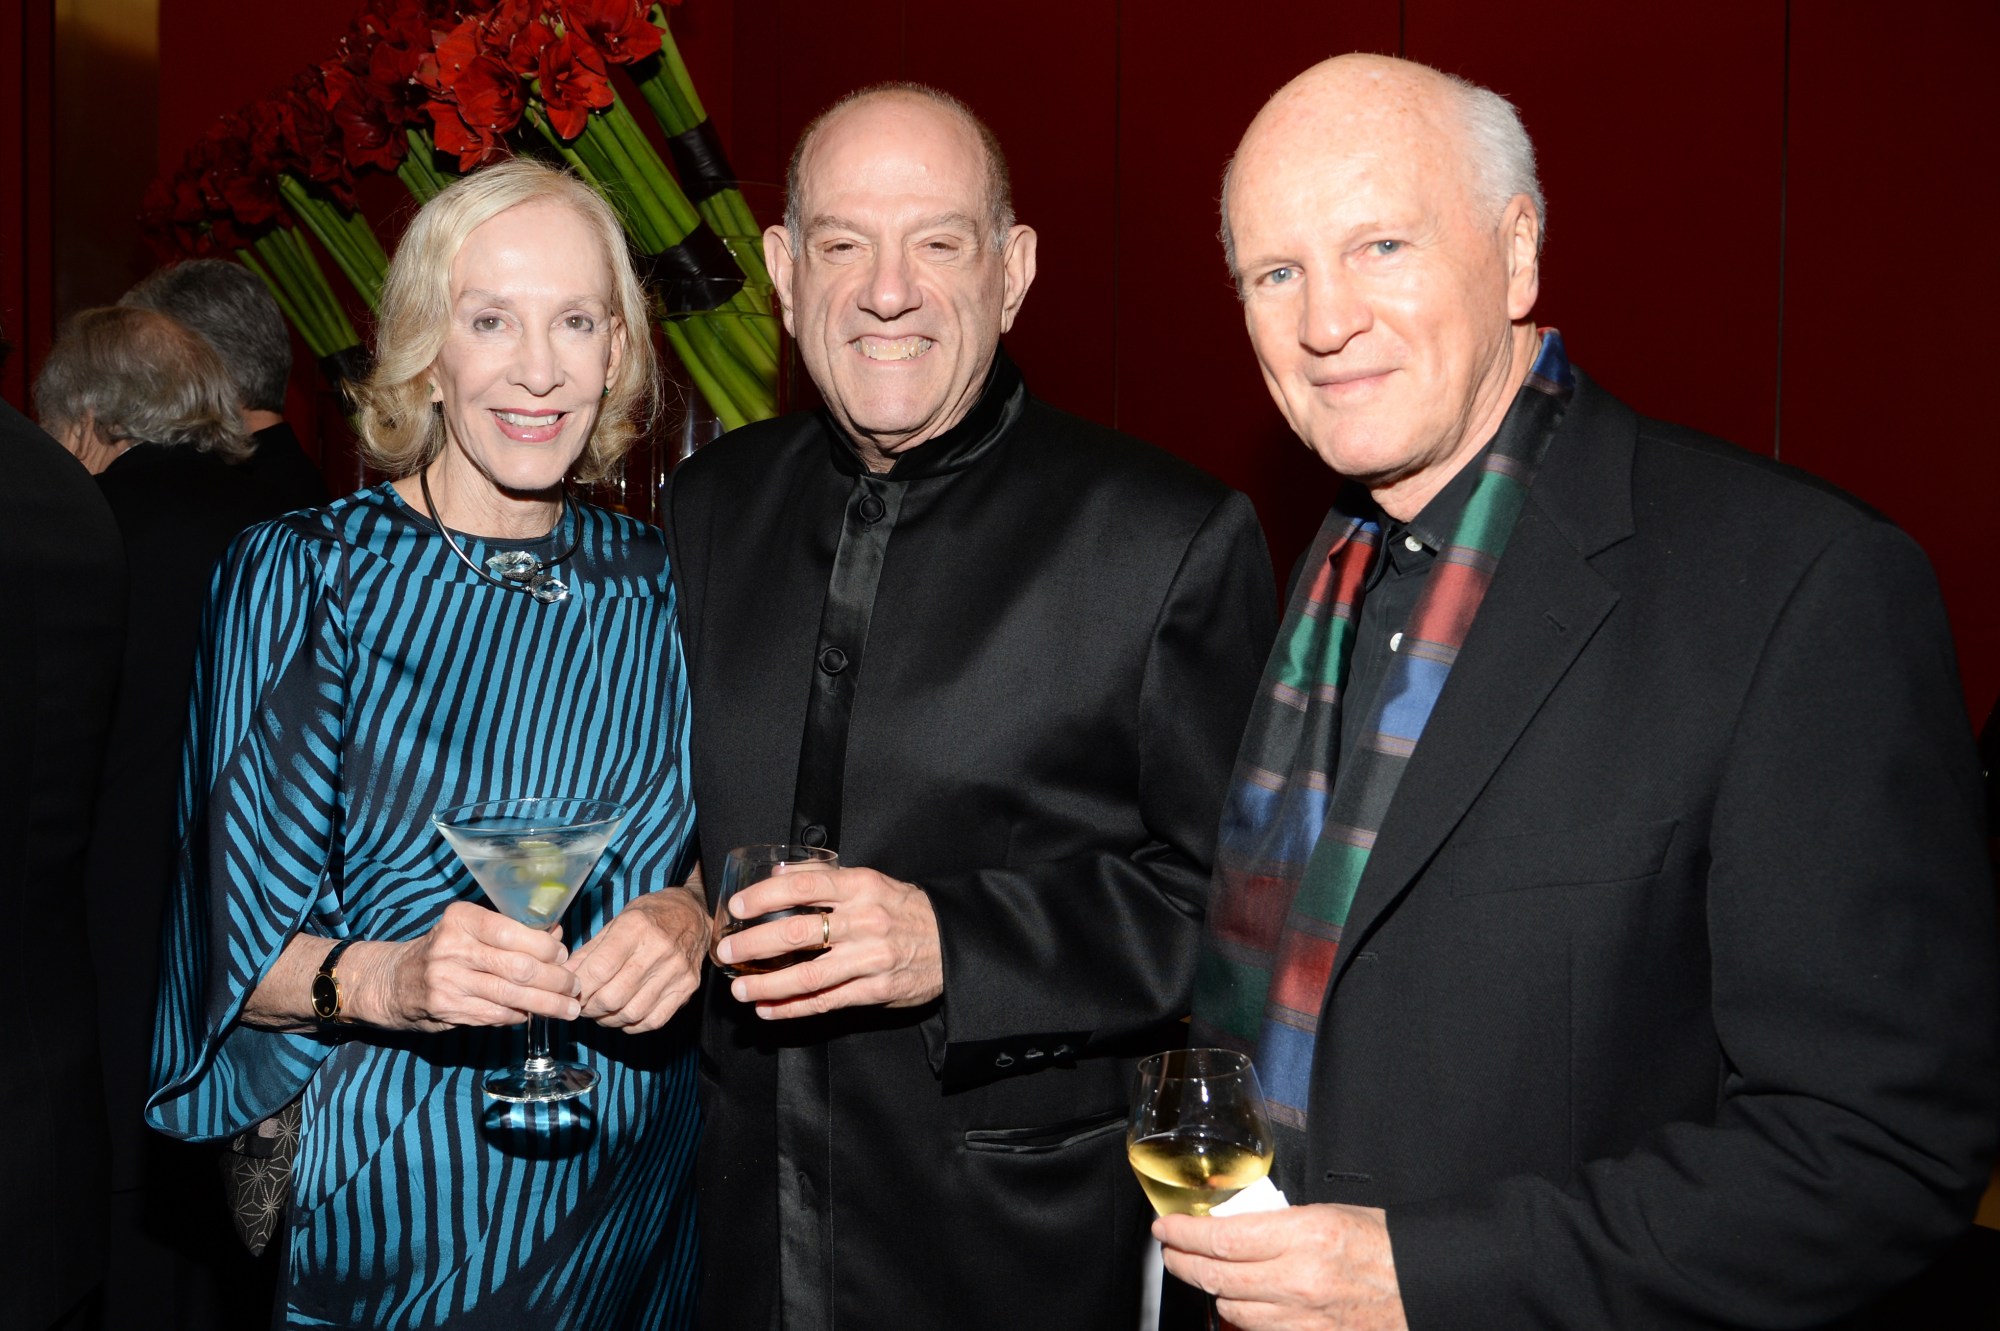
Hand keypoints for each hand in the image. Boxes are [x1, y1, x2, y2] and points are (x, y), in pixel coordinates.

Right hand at [349, 901, 581, 1031]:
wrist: (392, 981)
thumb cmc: (444, 951)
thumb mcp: (470, 930)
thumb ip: (511, 932)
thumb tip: (557, 935)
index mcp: (462, 918)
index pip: (516, 932)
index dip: (548, 948)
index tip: (565, 957)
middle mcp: (453, 947)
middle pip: (519, 968)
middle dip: (556, 981)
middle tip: (575, 988)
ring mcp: (447, 980)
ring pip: (511, 996)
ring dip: (547, 1005)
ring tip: (568, 1009)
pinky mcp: (446, 1008)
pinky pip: (495, 1014)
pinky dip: (519, 1016)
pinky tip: (532, 1015)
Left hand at [564, 879, 707, 1031]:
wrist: (693, 913)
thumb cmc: (651, 915)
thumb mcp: (617, 921)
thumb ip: (591, 951)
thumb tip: (565, 974)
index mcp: (636, 927)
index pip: (599, 969)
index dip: (579, 987)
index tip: (571, 991)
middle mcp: (659, 950)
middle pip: (613, 996)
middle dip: (590, 1007)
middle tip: (583, 1005)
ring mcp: (676, 972)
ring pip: (632, 1013)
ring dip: (609, 1019)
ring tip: (602, 1010)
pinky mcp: (687, 988)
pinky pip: (654, 1020)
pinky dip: (633, 1024)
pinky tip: (625, 1014)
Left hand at [714, 866, 942, 1017]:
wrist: (951, 943)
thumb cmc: (904, 910)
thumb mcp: (873, 882)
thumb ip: (829, 879)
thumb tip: (781, 874)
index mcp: (862, 886)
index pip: (804, 887)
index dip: (765, 896)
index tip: (737, 907)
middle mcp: (865, 921)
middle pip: (797, 932)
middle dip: (752, 944)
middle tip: (725, 951)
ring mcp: (871, 958)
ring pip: (807, 975)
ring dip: (766, 985)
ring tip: (738, 989)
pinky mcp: (876, 990)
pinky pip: (826, 1002)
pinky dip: (792, 1008)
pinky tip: (769, 1009)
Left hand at [1154, 1205, 1406, 1330]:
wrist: (1424, 1286)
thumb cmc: (1385, 1245)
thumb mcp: (1329, 1213)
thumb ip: (1280, 1221)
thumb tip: (1238, 1223)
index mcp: (1304, 1236)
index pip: (1222, 1238)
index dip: (1184, 1234)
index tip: (1166, 1227)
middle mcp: (1298, 1281)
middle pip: (1217, 1278)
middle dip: (1183, 1263)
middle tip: (1171, 1250)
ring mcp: (1304, 1319)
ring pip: (1232, 1311)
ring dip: (1212, 1293)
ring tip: (1204, 1275)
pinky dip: (1242, 1319)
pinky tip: (1238, 1305)